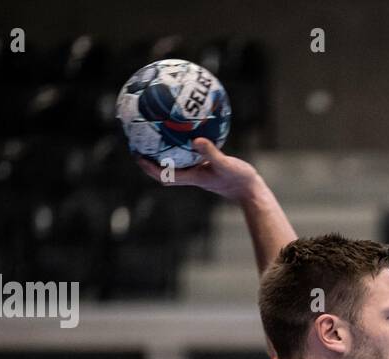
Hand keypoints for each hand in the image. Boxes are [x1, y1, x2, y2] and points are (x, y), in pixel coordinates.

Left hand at [135, 137, 259, 202]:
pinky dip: (182, 151)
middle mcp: (193, 176)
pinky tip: (186, 137)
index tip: (138, 155)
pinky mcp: (207, 169)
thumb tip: (196, 139)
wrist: (251, 191)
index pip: (164, 175)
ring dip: (163, 157)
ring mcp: (199, 174)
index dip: (149, 167)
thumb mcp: (225, 164)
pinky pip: (189, 159)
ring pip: (175, 166)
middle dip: (150, 162)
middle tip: (139, 147)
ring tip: (155, 140)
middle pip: (164, 172)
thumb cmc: (239, 179)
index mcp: (193, 177)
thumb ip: (211, 152)